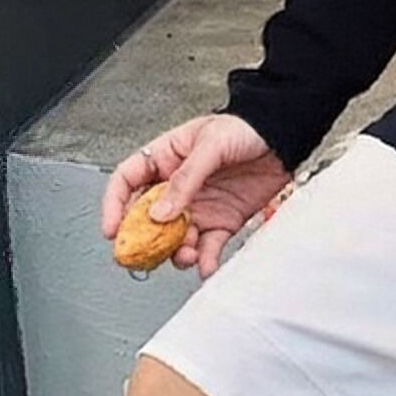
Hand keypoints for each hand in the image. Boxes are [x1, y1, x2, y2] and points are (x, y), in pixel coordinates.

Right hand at [101, 114, 288, 279]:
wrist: (282, 138)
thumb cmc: (243, 128)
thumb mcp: (209, 145)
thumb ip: (185, 179)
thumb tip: (160, 212)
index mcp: (164, 159)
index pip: (127, 182)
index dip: (115, 206)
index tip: (112, 230)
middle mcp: (177, 187)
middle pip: (148, 219)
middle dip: (145, 239)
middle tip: (144, 256)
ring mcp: (199, 206)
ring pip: (176, 237)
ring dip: (176, 252)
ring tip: (184, 255)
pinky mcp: (223, 222)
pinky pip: (208, 246)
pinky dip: (205, 260)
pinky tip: (205, 267)